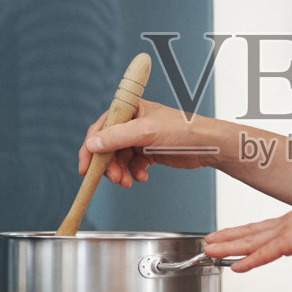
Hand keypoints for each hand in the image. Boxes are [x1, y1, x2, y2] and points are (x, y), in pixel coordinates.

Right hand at [81, 99, 220, 187]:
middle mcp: (133, 123)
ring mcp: (140, 138)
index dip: (90, 147)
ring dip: (120, 172)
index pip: (101, 128)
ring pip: (119, 158)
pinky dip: (134, 173)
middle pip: (108, 146)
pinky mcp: (149, 152)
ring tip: (127, 181)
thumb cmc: (183, 129)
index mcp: (130, 109)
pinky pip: (133, 165)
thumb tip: (92, 144)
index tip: (85, 166)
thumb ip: (116, 137)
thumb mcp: (145, 132)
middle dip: (108, 165)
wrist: (207, 145)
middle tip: (113, 178)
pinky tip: (141, 177)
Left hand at [204, 193, 291, 291]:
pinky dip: (250, 259)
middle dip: (228, 240)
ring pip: (252, 241)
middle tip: (208, 244)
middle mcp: (289, 225)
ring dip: (230, 247)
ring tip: (210, 249)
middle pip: (251, 235)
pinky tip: (236, 265)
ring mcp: (290, 230)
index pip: (264, 233)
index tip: (229, 241)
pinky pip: (267, 252)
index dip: (245, 238)